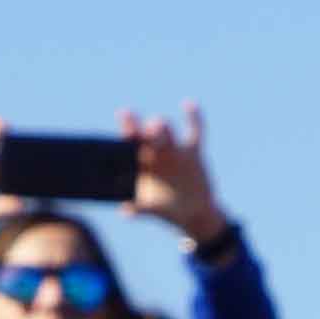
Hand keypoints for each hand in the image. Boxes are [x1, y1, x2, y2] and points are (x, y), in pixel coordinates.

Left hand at [123, 101, 229, 248]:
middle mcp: (155, 153)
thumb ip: (141, 208)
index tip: (123, 116)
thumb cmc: (168, 211)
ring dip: (163, 127)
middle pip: (147, 134)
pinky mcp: (193, 153)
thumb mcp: (155, 211)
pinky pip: (195, 132)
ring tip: (158, 125)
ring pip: (167, 132)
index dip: (127, 129)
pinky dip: (194, 118)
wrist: (195, 214)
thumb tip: (125, 211)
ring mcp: (174, 151)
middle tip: (140, 124)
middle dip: (144, 128)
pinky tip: (188, 104)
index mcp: (142, 163)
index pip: (131, 143)